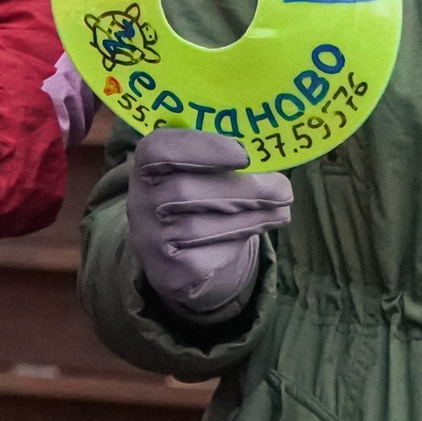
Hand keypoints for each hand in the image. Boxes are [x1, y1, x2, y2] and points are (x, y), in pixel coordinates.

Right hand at [126, 129, 292, 319]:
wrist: (175, 254)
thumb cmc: (196, 197)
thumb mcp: (197, 172)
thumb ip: (221, 158)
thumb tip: (267, 154)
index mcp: (144, 166)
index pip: (158, 149)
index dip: (199, 148)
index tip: (243, 153)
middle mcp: (139, 202)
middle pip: (184, 191)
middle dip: (240, 188)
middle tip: (282, 187)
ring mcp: (151, 240)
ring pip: (201, 226)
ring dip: (251, 215)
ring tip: (283, 206)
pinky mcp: (170, 272)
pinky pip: (208, 255)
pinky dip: (241, 239)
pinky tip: (264, 224)